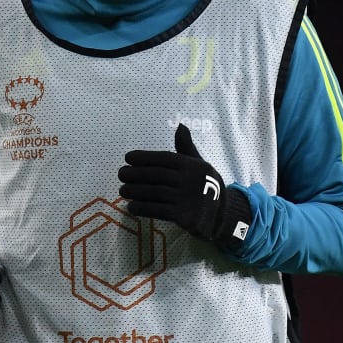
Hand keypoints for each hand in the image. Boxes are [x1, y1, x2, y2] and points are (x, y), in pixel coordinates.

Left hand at [119, 124, 252, 248]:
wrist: (222, 214)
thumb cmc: (205, 185)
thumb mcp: (199, 164)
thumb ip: (185, 147)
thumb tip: (181, 126)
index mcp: (191, 165)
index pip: (164, 158)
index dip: (144, 157)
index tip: (128, 158)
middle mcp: (188, 180)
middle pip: (156, 175)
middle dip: (135, 174)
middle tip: (120, 174)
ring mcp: (186, 199)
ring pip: (154, 193)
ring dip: (135, 191)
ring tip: (122, 190)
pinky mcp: (183, 216)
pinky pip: (158, 210)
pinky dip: (143, 208)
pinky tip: (131, 207)